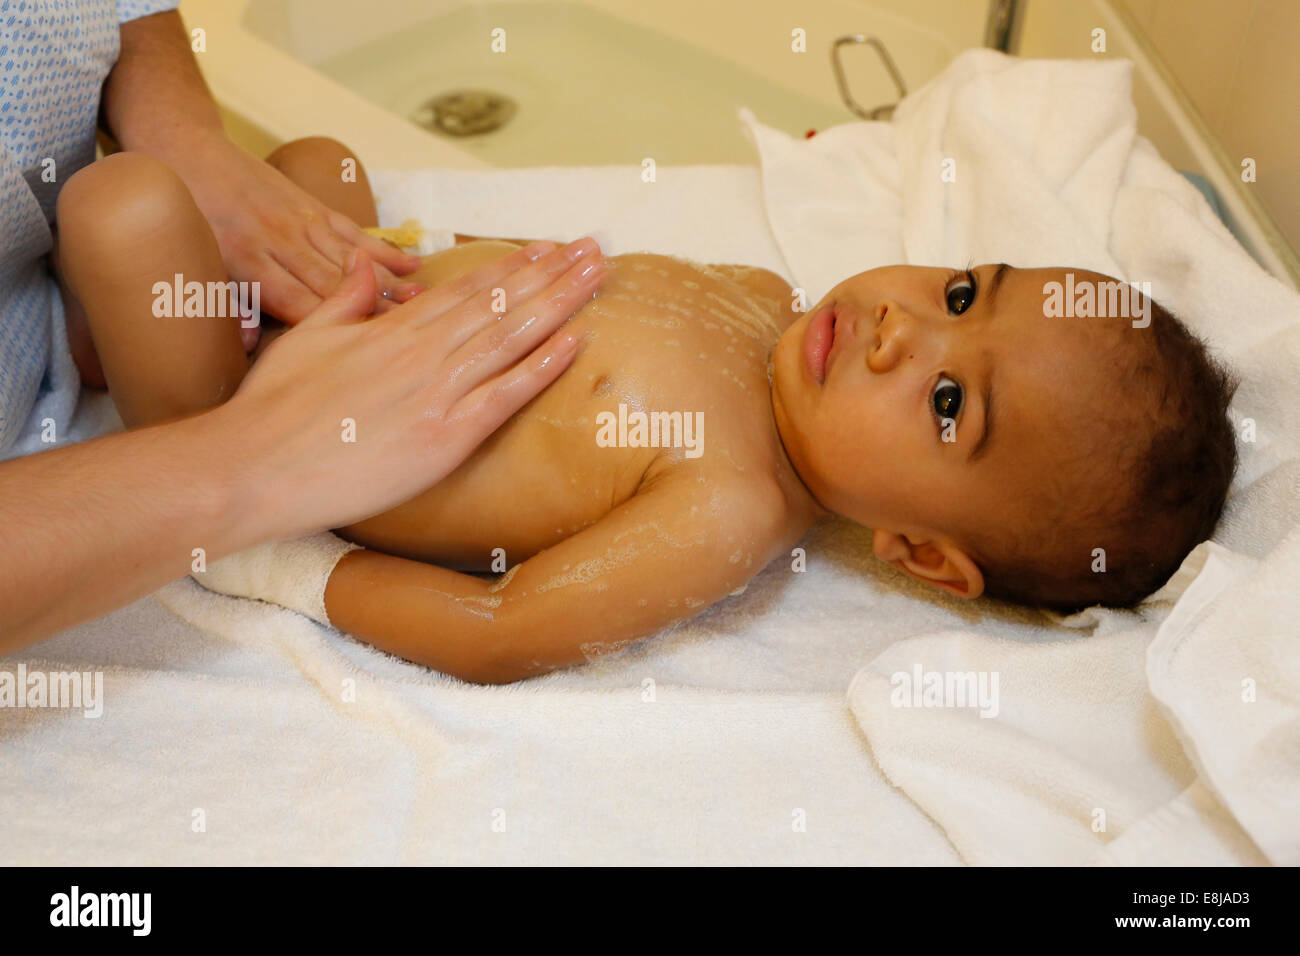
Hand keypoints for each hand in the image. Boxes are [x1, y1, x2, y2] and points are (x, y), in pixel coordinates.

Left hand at [164, 133, 424, 322]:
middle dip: (374, 308)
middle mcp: (280, 240)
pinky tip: (413, 262)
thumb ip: (223, 305)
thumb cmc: (187, 220)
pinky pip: (352, 231)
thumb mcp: (189, 265)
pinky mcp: (312, 206)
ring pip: (352, 257)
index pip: (298, 301)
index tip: (365, 347)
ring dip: (389, 280)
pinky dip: (384, 248)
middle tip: (412, 332)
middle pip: (335, 282)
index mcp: (247, 261)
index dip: (332, 324)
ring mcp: (301, 220)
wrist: (185, 152)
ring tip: (423, 301)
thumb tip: (247, 342)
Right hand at [215, 237, 608, 538]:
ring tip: (597, 275)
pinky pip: (505, 395)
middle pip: (502, 303)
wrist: (254, 465)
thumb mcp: (307, 338)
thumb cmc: (273, 408)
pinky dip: (543, 366)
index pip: (467, 289)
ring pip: (512, 336)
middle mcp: (424, 353)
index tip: (546, 248)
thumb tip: (365, 268)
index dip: (512, 267)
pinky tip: (577, 341)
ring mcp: (438, 392)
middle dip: (552, 273)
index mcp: (394, 331)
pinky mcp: (445, 436)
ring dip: (561, 302)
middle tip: (593, 248)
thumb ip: (345, 301)